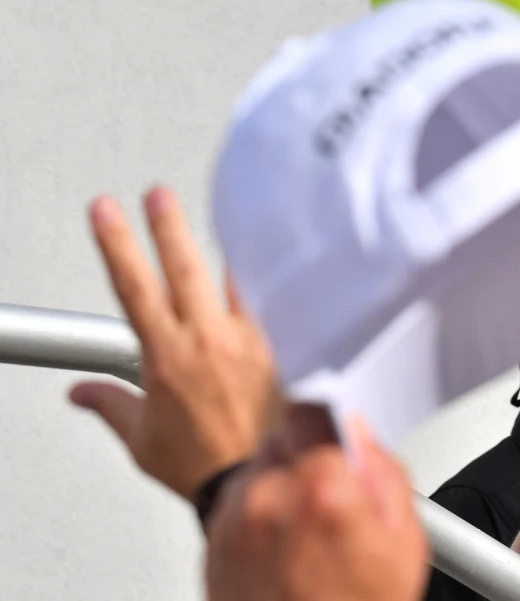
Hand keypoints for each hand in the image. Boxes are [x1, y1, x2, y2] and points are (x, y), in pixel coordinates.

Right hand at [69, 186, 279, 499]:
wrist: (259, 480)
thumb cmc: (205, 464)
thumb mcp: (142, 438)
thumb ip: (111, 404)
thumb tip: (81, 392)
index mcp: (168, 356)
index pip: (133, 286)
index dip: (116, 243)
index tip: (107, 212)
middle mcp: (209, 340)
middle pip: (183, 267)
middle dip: (168, 226)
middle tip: (159, 195)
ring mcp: (250, 340)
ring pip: (235, 279)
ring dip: (225, 247)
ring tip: (225, 215)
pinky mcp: (283, 346)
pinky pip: (273, 302)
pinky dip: (267, 283)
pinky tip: (272, 264)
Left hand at [205, 408, 429, 600]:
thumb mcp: (405, 542)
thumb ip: (384, 472)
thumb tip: (359, 434)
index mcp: (323, 489)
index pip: (313, 406)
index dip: (327, 413)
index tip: (333, 417)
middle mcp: (268, 498)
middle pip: (283, 435)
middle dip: (306, 453)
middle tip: (329, 493)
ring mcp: (235, 523)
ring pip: (257, 468)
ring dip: (278, 482)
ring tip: (304, 529)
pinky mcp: (211, 545)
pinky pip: (236, 504)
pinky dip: (256, 514)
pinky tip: (282, 549)